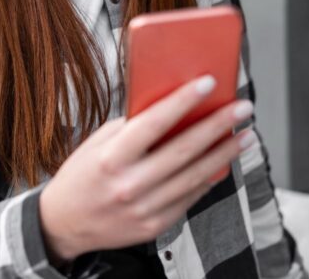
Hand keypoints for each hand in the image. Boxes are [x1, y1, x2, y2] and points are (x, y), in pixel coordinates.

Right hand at [38, 75, 254, 263]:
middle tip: (241, 109)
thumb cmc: (81, 176)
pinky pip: (190, 197)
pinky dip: (209, 178)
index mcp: (111, 157)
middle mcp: (129, 184)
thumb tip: (171, 107)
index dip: (183, 101)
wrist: (64, 223)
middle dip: (218, 125)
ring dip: (224, 153)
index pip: (154, 123)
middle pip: (184, 150)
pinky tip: (223, 163)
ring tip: (244, 135)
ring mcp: (145, 208)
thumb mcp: (98, 143)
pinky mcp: (155, 225)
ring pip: (195, 176)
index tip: (208, 83)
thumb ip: (132, 128)